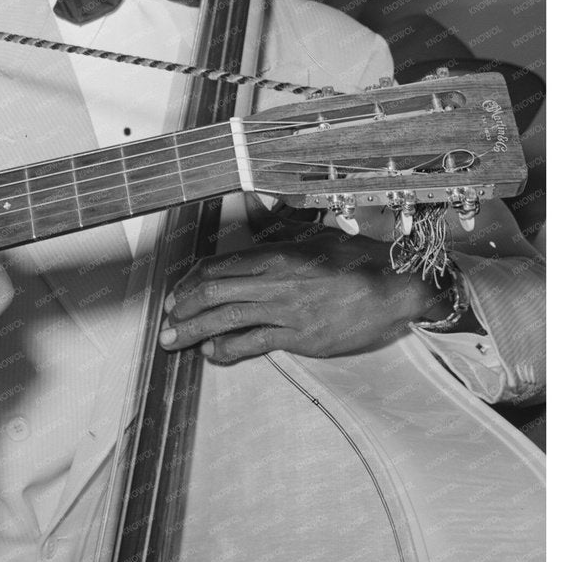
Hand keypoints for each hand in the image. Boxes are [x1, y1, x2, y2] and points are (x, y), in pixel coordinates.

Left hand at [159, 219, 440, 363]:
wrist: (396, 289)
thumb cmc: (358, 260)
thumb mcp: (315, 236)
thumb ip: (281, 230)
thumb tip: (256, 208)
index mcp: (275, 254)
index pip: (218, 266)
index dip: (190, 280)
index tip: (176, 292)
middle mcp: (274, 281)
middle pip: (213, 292)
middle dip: (182, 306)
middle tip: (166, 319)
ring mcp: (286, 310)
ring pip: (226, 319)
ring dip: (193, 330)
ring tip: (172, 341)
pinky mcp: (300, 336)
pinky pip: (255, 343)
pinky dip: (228, 349)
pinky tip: (211, 353)